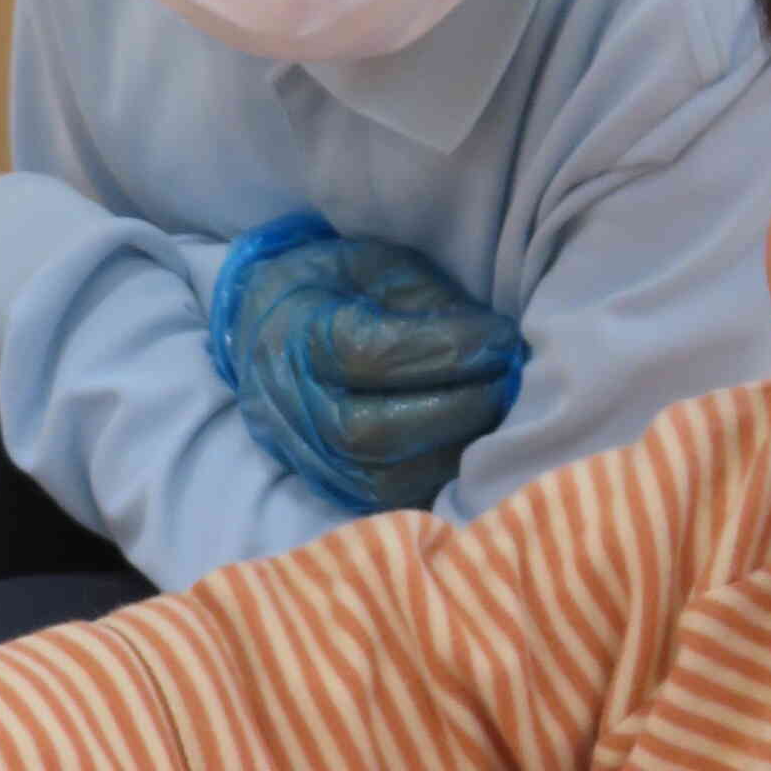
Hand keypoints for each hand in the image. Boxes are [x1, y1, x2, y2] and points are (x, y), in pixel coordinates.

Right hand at [210, 217, 522, 515]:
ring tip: (496, 413)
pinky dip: (442, 481)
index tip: (500, 337)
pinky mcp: (330, 488)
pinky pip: (392, 506)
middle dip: (459, 408)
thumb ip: (424, 299)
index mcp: (297, 335)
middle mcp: (293, 406)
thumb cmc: (333, 287)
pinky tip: (474, 445)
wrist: (263, 327)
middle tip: (506, 380)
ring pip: (384, 482)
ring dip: (457, 450)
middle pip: (375, 432)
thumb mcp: (373, 264)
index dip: (447, 350)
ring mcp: (307, 456)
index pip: (371, 355)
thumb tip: (491, 343)